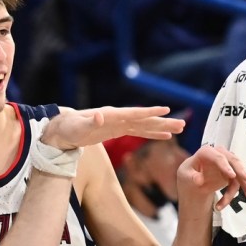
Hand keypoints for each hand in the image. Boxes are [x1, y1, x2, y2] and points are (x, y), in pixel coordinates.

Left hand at [41, 106, 183, 149]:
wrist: (63, 130)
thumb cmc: (69, 128)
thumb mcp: (78, 127)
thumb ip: (90, 122)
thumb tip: (99, 116)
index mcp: (111, 115)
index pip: (133, 113)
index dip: (149, 112)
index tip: (166, 109)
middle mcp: (117, 117)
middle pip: (144, 119)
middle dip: (163, 122)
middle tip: (182, 124)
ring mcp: (119, 123)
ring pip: (145, 125)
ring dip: (162, 127)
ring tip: (180, 128)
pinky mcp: (117, 130)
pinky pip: (139, 131)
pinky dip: (152, 133)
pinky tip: (164, 136)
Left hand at [177, 145, 245, 209]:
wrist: (191, 182)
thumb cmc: (187, 175)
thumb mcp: (184, 176)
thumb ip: (191, 177)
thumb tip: (199, 180)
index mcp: (205, 152)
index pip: (217, 156)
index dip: (225, 165)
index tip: (232, 175)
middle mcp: (219, 155)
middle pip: (233, 161)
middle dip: (241, 171)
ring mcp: (227, 164)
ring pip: (239, 173)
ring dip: (245, 186)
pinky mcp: (232, 175)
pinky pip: (237, 184)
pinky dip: (235, 194)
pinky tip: (222, 206)